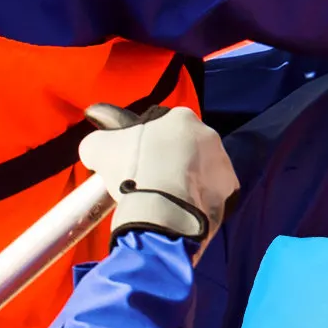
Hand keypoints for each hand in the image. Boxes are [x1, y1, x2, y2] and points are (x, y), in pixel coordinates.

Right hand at [80, 104, 239, 249]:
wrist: (161, 210)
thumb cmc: (132, 171)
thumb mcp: (98, 147)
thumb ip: (99, 140)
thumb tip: (97, 144)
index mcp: (181, 117)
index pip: (162, 126)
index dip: (146, 143)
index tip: (135, 161)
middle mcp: (209, 134)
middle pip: (184, 147)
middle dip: (168, 161)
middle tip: (148, 181)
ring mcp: (223, 161)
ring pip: (200, 169)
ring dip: (185, 179)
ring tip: (164, 198)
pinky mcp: (231, 189)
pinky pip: (211, 192)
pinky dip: (198, 200)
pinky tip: (180, 209)